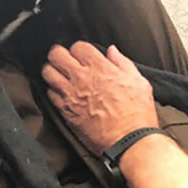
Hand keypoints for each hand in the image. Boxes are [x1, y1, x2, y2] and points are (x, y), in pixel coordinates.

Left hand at [41, 42, 157, 154]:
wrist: (129, 141)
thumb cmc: (137, 114)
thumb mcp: (139, 82)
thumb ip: (123, 63)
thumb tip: (112, 51)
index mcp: (101, 68)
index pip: (78, 46)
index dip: (78, 49)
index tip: (81, 55)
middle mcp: (82, 78)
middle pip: (57, 55)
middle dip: (58, 54)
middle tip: (62, 59)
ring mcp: (71, 94)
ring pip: (47, 73)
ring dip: (51, 71)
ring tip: (57, 74)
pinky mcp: (65, 110)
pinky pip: (49, 94)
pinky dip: (52, 91)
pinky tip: (60, 93)